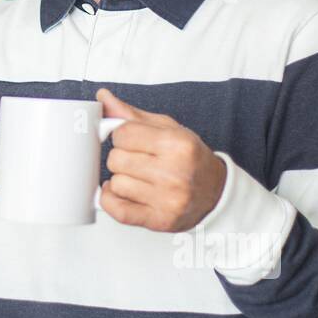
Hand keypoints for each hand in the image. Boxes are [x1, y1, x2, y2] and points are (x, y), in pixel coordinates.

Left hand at [95, 88, 226, 231]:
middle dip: (121, 157)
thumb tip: (102, 97)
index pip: (123, 133)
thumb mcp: (167, 129)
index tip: (132, 140)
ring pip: (115, 184)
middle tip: (138, 160)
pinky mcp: (159, 220)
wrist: (216, 192)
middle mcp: (174, 173)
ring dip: (120, 180)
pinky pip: (117, 210)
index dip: (122, 136)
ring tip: (138, 178)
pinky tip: (122, 193)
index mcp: (177, 144)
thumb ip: (131, 115)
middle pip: (116, 159)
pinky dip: (111, 200)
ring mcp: (167, 200)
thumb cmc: (190, 158)